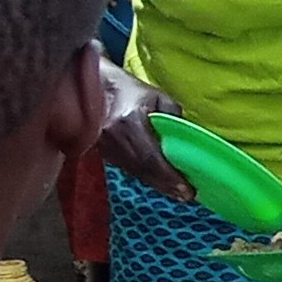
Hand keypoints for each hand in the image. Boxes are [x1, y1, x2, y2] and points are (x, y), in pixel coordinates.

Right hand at [95, 68, 186, 201]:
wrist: (95, 86)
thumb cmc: (130, 90)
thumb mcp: (158, 96)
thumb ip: (174, 116)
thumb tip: (186, 138)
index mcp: (129, 122)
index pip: (151, 157)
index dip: (169, 176)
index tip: (186, 189)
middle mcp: (114, 138)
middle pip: (143, 169)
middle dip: (166, 184)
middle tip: (186, 195)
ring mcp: (105, 147)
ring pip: (135, 172)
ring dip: (157, 184)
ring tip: (177, 192)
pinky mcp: (103, 152)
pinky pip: (127, 168)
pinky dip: (145, 176)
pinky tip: (159, 182)